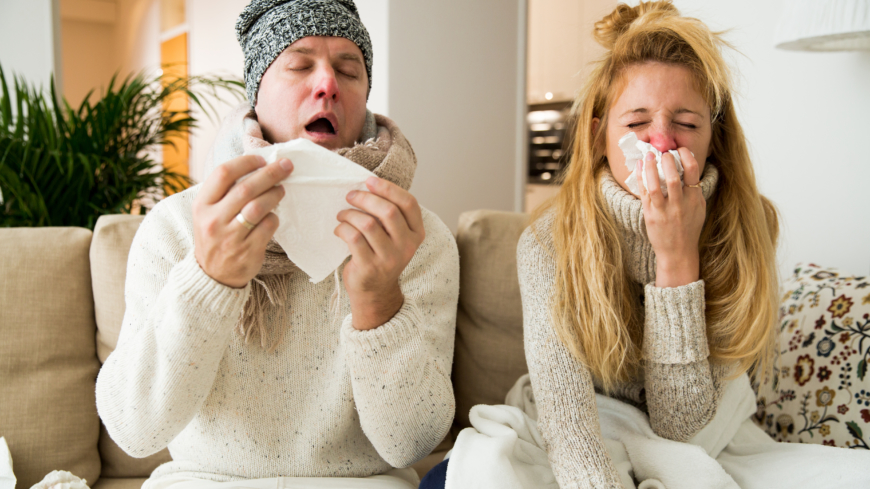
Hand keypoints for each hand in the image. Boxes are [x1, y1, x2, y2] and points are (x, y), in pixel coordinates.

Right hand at [193, 155, 292, 287]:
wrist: (212, 275)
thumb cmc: (215, 236)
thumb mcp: (208, 213)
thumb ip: (225, 192)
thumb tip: (257, 166)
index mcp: (202, 205)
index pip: (223, 173)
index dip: (246, 162)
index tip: (262, 159)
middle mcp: (213, 220)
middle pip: (245, 188)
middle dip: (270, 174)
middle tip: (286, 166)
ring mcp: (230, 237)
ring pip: (258, 207)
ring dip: (275, 194)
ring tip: (281, 189)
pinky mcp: (247, 251)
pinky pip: (268, 226)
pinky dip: (274, 218)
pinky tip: (274, 216)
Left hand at [334, 177, 425, 329]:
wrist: (375, 291)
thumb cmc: (381, 255)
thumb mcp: (396, 236)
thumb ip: (391, 214)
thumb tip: (369, 185)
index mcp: (417, 234)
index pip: (409, 203)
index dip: (388, 188)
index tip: (369, 181)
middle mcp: (407, 246)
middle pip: (388, 211)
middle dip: (365, 198)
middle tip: (350, 195)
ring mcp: (389, 258)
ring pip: (368, 223)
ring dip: (350, 214)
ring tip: (342, 214)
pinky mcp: (370, 267)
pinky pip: (353, 238)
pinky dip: (342, 228)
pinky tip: (339, 229)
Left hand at [637, 149, 704, 287]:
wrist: (678, 252)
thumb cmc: (689, 229)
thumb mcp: (699, 208)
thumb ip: (695, 190)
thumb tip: (689, 168)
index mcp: (694, 199)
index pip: (693, 172)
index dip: (687, 156)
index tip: (681, 149)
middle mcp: (679, 204)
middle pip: (673, 176)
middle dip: (668, 160)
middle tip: (664, 152)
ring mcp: (664, 210)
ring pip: (655, 184)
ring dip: (651, 167)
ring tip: (649, 156)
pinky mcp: (650, 215)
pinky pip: (644, 193)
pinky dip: (641, 178)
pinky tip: (640, 167)